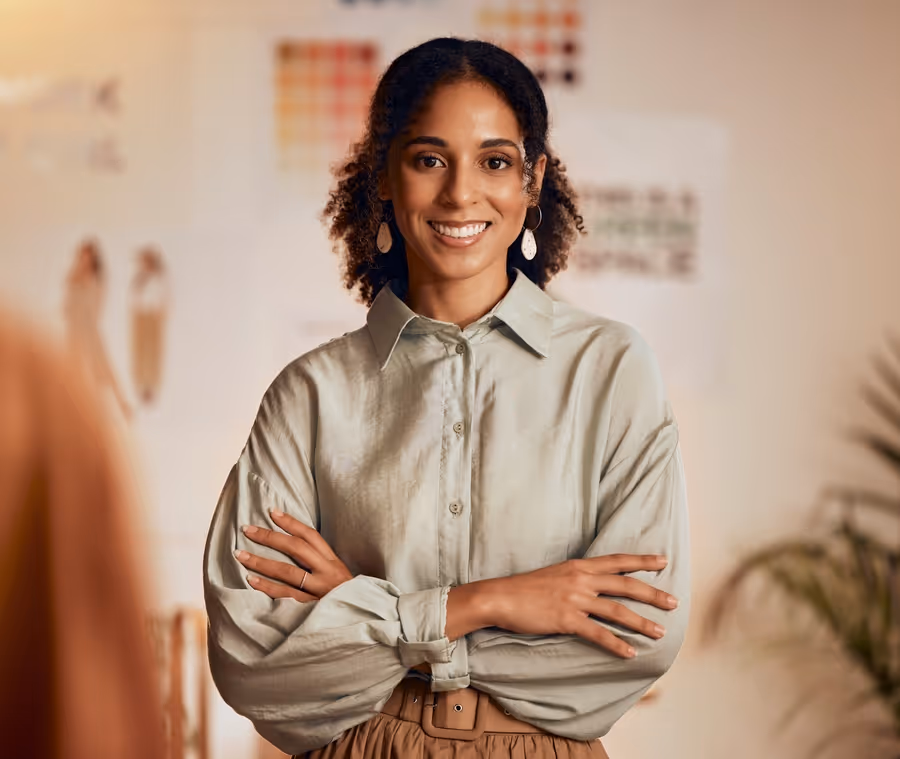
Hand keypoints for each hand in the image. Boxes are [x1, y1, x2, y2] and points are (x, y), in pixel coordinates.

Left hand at [234, 509, 353, 601]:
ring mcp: (319, 590)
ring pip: (287, 571)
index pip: (310, 536)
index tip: (272, 512)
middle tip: (248, 530)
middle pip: (296, 548)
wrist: (364, 620)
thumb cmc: (346, 598)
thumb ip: (321, 564)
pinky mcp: (311, 608)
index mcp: (333, 562)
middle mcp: (327, 572)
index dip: (291, 522)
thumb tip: (293, 548)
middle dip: (270, 537)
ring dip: (261, 561)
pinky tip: (251, 580)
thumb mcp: (339, 576)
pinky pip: (285, 595)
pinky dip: (267, 587)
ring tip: (241, 554)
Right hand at [480, 554, 677, 658]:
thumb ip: (577, 578)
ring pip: (618, 611)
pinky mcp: (567, 620)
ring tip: (660, 632)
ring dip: (642, 623)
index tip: (663, 562)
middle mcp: (581, 580)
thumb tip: (594, 585)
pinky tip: (630, 653)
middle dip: (652, 595)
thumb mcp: (555, 574)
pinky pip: (598, 634)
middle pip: (625, 585)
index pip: (617, 561)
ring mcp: (575, 600)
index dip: (642, 561)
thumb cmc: (525, 587)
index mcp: (579, 566)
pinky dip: (616, 644)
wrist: (501, 597)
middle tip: (674, 602)